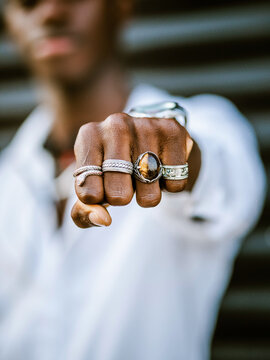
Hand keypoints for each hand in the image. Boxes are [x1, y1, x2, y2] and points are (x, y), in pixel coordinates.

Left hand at [71, 113, 195, 227]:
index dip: (98, 199)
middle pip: (118, 194)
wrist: (147, 135)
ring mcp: (146, 126)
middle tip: (124, 183)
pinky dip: (169, 187)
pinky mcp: (172, 132)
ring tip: (143, 176)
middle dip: (122, 198)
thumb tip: (103, 220)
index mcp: (89, 136)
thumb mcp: (91, 185)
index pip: (88, 191)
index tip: (101, 188)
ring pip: (149, 193)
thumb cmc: (113, 166)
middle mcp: (116, 125)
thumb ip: (84, 211)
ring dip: (147, 194)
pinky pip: (174, 185)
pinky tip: (162, 168)